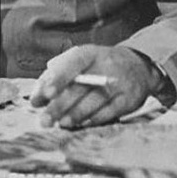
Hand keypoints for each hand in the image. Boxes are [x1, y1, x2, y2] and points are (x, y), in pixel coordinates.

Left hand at [29, 45, 162, 128]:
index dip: (58, 79)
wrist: (138, 67)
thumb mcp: (82, 60)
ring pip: (94, 102)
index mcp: (89, 53)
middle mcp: (105, 66)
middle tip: (45, 119)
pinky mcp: (128, 100)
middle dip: (60, 105)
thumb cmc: (100, 65)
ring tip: (61, 123)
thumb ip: (58, 74)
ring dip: (75, 115)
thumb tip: (38, 94)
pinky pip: (109, 112)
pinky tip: (81, 124)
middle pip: (80, 88)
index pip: (72, 64)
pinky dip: (93, 119)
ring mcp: (119, 83)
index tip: (45, 94)